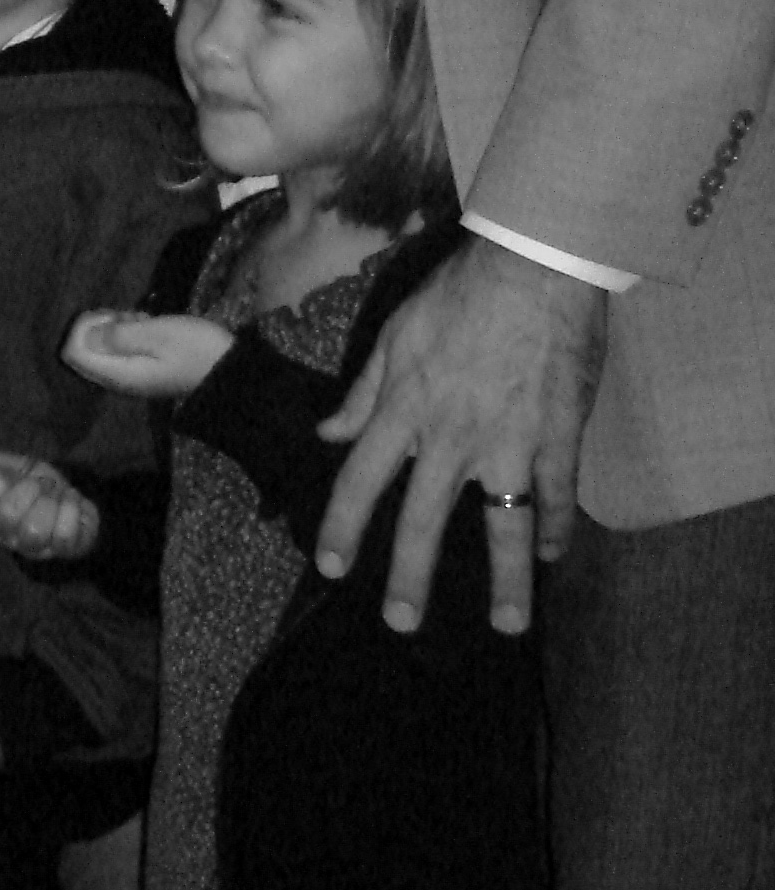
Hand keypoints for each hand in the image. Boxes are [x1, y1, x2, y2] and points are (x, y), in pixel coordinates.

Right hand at [0, 451, 98, 560]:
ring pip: (34, 531)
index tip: (9, 475)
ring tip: (57, 493)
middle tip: (42, 482)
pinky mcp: (64, 551)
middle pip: (6, 515)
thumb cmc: (38, 481)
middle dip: (29, 489)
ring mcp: (34, 548)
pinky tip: (70, 501)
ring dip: (50, 501)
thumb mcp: (16, 465)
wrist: (71, 497)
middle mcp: (6, 535)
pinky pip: (64, 535)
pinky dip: (71, 510)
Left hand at [65, 309, 236, 399]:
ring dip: (115, 327)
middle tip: (128, 315)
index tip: (112, 317)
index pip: (72, 353)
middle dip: (98, 326)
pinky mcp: (142, 369)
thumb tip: (84, 336)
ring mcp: (130, 376)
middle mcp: (118, 380)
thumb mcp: (157, 333)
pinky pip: (120, 350)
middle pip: (83, 351)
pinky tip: (149, 325)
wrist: (230, 371)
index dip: (83, 328)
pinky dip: (128, 333)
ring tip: (143, 319)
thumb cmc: (196, 348)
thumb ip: (118, 335)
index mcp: (118, 374)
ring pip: (102, 348)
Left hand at [314, 238, 605, 633]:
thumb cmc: (459, 295)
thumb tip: (329, 432)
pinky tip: (552, 557)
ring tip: (505, 624)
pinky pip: (557, 496)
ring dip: (504, 581)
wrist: (535, 266)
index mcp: (403, 410)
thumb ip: (363, 393)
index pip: (360, 481)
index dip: (343, 528)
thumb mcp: (394, 336)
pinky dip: (557, 529)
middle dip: (409, 577)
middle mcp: (451, 437)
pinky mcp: (559, 437)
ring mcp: (509, 442)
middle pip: (423, 521)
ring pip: (503, 525)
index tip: (332, 567)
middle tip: (401, 623)